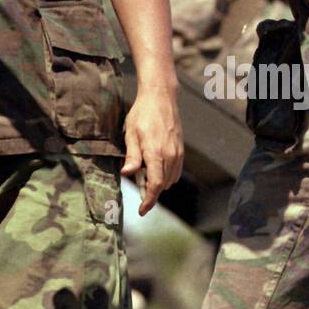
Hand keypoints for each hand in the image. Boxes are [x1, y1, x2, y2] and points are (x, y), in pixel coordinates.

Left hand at [123, 87, 183, 215]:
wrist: (160, 97)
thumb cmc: (142, 113)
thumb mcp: (131, 133)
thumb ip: (131, 156)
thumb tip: (126, 174)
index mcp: (155, 153)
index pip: (155, 185)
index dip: (149, 201)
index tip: (142, 211)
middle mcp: (170, 155)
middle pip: (163, 185)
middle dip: (151, 191)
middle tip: (138, 183)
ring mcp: (178, 153)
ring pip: (171, 180)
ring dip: (159, 183)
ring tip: (145, 171)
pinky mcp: (181, 149)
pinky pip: (176, 171)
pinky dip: (167, 175)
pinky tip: (156, 166)